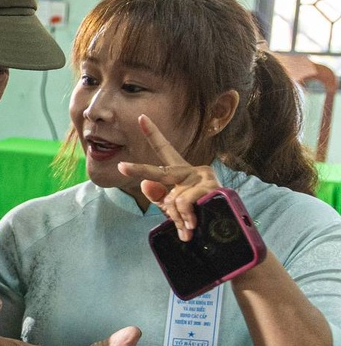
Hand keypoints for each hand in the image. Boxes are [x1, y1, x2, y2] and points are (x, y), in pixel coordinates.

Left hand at [118, 116, 219, 239]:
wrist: (222, 228)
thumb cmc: (195, 214)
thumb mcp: (172, 206)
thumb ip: (158, 195)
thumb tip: (144, 184)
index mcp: (180, 171)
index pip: (164, 149)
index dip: (153, 133)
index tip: (140, 117)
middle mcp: (193, 169)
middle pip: (160, 171)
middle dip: (139, 170)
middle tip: (121, 167)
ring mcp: (204, 177)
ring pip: (173, 199)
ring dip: (176, 217)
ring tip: (187, 228)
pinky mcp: (213, 188)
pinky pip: (185, 204)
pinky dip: (185, 217)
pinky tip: (193, 225)